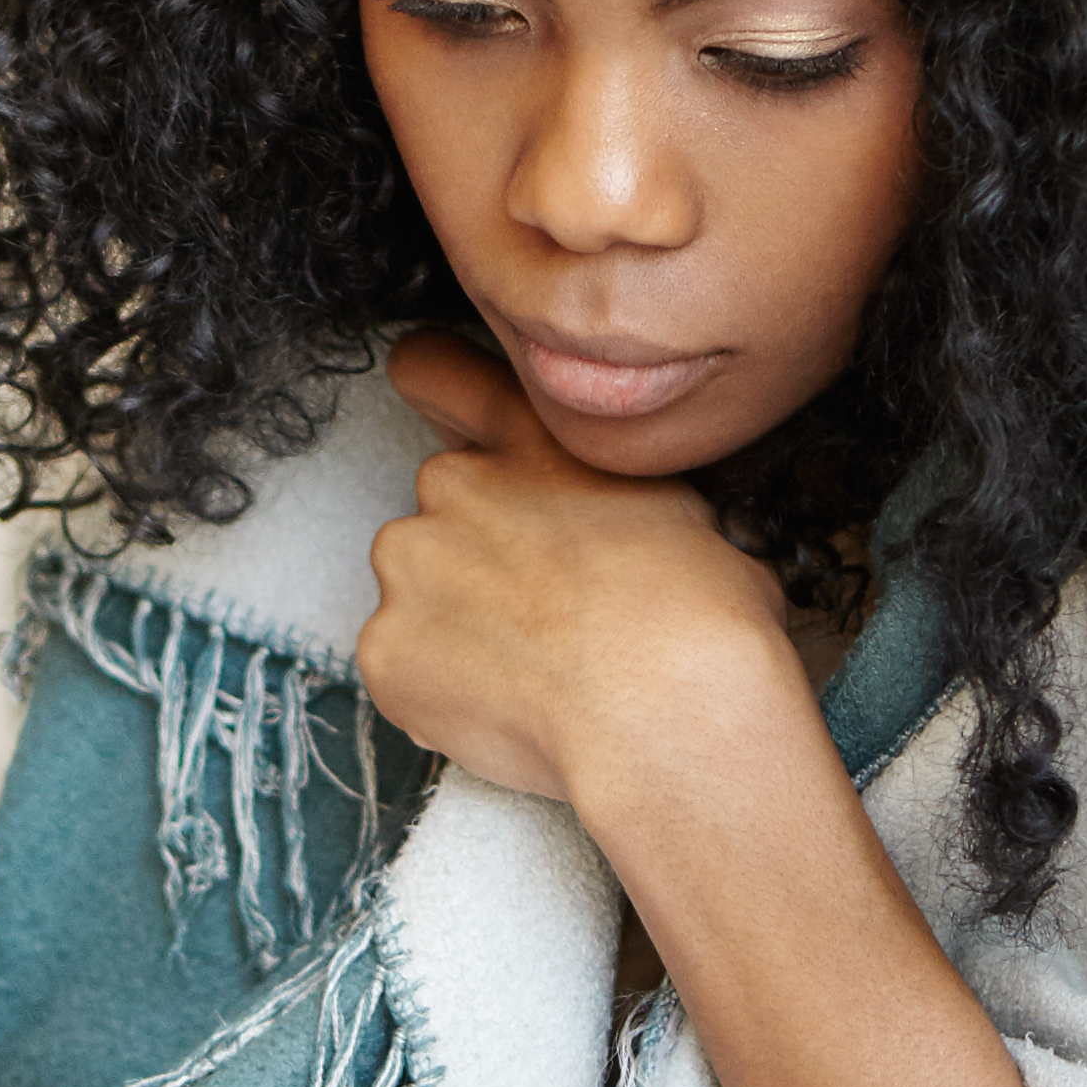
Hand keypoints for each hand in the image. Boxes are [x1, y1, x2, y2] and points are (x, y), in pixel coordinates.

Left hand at [358, 332, 811, 814]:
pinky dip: (440, 693)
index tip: (437, 415)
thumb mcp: (680, 511)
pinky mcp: (384, 654)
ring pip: (416, 595)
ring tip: (534, 672)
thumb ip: (607, 497)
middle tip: (541, 614)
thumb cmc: (701, 620)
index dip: (430, 391)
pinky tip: (510, 711)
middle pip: (437, 514)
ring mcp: (409, 570)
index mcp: (530, 439)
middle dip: (473, 556)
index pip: (435, 371)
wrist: (668, 715)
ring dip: (455, 626)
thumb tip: (618, 533)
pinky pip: (402, 671)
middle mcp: (453, 486)